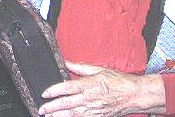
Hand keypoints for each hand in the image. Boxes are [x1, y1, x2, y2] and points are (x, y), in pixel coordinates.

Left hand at [38, 61, 164, 116]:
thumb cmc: (118, 81)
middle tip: (41, 108)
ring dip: (59, 116)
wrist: (133, 95)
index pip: (68, 87)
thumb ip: (81, 67)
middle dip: (52, 107)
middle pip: (67, 104)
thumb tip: (66, 62)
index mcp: (89, 84)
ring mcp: (93, 110)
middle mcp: (90, 98)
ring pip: (72, 115)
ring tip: (48, 116)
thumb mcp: (100, 69)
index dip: (54, 90)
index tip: (44, 93)